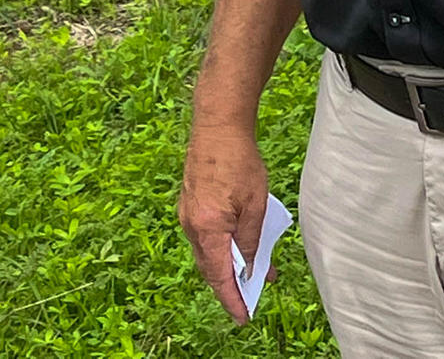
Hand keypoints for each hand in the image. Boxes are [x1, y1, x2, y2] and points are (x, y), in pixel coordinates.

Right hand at [179, 120, 270, 322]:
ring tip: (251, 274)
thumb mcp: (256, 205)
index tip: (242, 317)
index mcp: (208, 228)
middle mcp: (192, 225)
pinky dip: (220, 246)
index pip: (218, 275)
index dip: (231, 299)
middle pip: (209, 267)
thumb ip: (251, 240)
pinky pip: (205, 235)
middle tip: (247, 301)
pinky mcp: (190, 203)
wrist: (217, 126)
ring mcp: (188, 213)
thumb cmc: (239, 161)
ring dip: (226, 265)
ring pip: (207, 251)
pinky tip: (237, 245)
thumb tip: (250, 268)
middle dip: (228, 286)